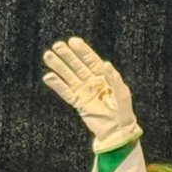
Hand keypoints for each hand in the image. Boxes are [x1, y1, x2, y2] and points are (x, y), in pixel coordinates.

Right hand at [41, 37, 142, 152]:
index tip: (72, 41)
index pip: (91, 60)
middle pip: (77, 65)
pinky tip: (48, 77)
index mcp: (104, 76)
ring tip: (47, 56)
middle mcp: (92, 82)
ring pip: (69, 76)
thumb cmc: (123, 111)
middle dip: (67, 55)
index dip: (82, 50)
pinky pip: (66, 92)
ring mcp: (84, 92)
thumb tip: (105, 64)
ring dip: (58, 67)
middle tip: (56, 45)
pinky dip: (57, 85)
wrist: (117, 131)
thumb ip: (113, 79)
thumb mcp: (122, 93)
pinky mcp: (78, 103)